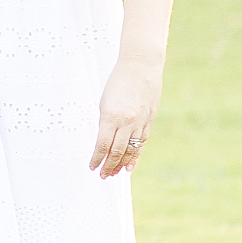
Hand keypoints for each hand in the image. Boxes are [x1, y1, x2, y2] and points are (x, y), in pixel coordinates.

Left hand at [90, 55, 162, 178]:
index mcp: (112, 116)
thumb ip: (105, 123)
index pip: (102, 145)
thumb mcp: (104, 102)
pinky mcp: (150, 119)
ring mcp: (141, 121)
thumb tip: (103, 143)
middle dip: (108, 165)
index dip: (97, 159)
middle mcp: (127, 121)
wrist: (141, 66)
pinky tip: (130, 165)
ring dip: (121, 164)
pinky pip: (142, 142)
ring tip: (114, 174)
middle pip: (117, 151)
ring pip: (131, 149)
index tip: (92, 167)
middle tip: (103, 176)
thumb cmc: (118, 82)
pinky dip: (135, 155)